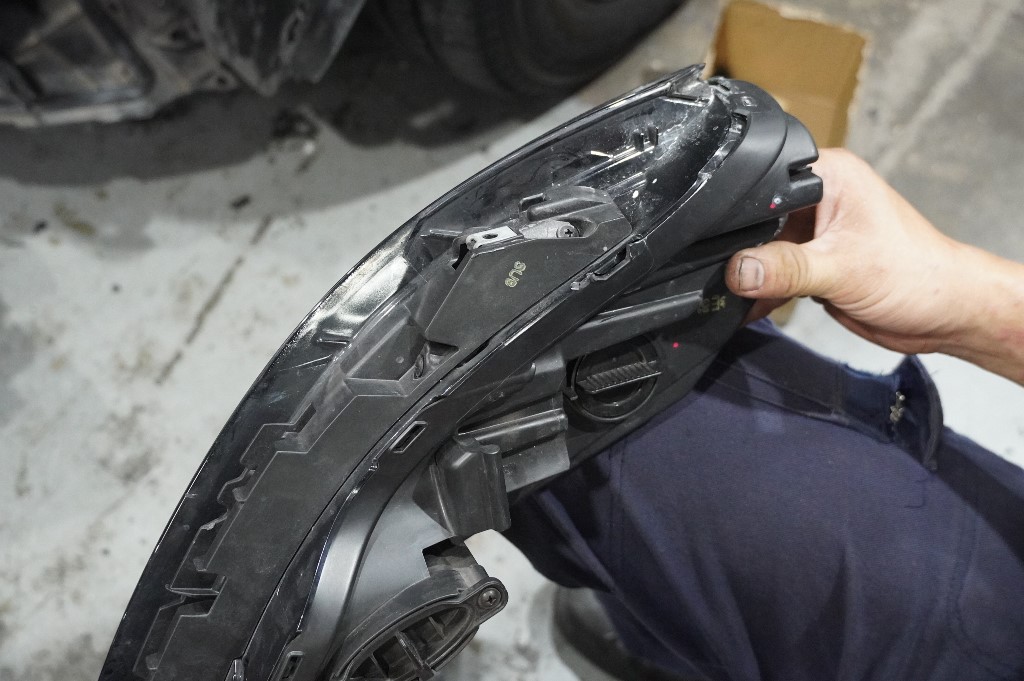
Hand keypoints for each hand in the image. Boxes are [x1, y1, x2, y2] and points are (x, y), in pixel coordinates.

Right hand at [724, 148, 1023, 383]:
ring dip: (749, 274)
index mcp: (829, 176)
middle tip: (724, 274)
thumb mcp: (842, 268)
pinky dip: (760, 292)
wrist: (942, 315)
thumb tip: (738, 270)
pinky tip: (747, 308)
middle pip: (756, 217)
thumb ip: (785, 268)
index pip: (764, 181)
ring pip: (760, 249)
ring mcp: (813, 232)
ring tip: (733, 294)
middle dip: (740, 248)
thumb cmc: (917, 274)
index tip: (713, 238)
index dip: (735, 209)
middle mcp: (818, 199)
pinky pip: (771, 273)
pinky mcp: (811, 263)